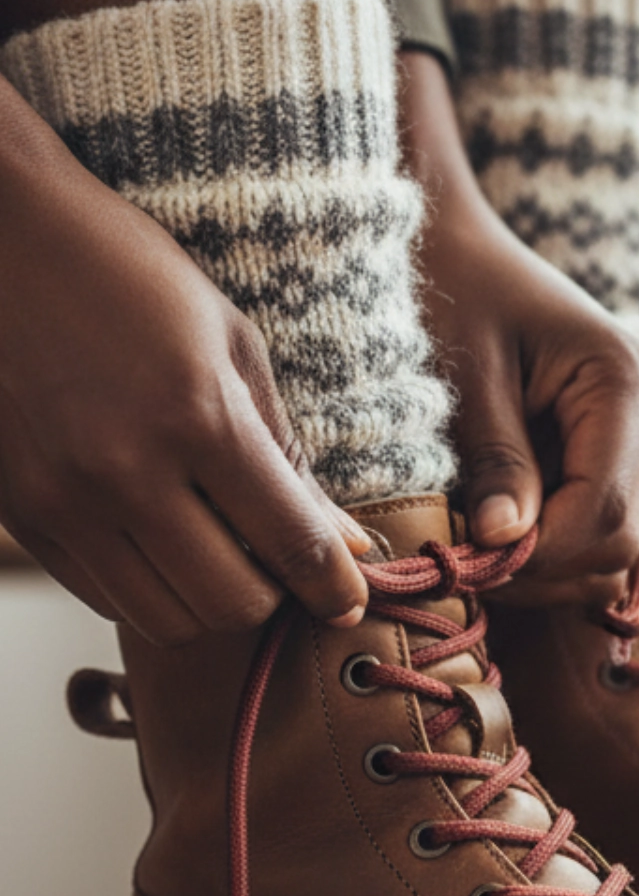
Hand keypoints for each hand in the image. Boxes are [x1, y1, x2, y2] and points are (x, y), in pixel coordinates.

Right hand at [0, 78, 369, 642]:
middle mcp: (126, 471)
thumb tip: (346, 544)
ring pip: (168, 621)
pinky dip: (149, 590)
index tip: (349, 600)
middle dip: (272, 596)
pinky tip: (158, 541)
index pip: (290, 542)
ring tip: (217, 551)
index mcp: (197, 415)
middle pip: (232, 604)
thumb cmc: (126, 274)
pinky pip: (105, 599)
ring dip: (208, 601)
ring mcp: (65, 502)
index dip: (334, 587)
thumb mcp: (228, 340)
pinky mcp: (23, 517)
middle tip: (276, 562)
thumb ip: (286, 451)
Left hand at [400, 52, 638, 601]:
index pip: (603, 509)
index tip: (469, 562)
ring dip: (544, 561)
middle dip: (543, 565)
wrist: (452, 241)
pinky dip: (545, 541)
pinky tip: (492, 523)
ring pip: (611, 543)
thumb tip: (505, 542)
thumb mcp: (463, 375)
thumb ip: (493, 457)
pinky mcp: (612, 450)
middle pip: (617, 538)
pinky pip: (592, 524)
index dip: (538, 554)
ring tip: (473, 542)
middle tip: (464, 563)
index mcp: (621, 379)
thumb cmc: (449, 287)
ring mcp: (637, 433)